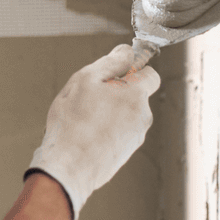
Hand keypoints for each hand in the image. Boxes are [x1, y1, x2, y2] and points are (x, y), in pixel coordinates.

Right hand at [25, 45, 160, 219]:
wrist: (69, 167)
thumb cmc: (74, 124)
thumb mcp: (86, 79)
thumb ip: (111, 62)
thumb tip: (126, 52)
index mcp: (137, 95)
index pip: (150, 74)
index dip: (133, 70)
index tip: (115, 73)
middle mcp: (142, 117)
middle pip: (135, 94)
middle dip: (117, 92)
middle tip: (91, 96)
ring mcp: (136, 137)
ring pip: (126, 113)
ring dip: (110, 111)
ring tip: (84, 118)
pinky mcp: (126, 153)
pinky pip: (120, 131)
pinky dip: (107, 129)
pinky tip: (87, 133)